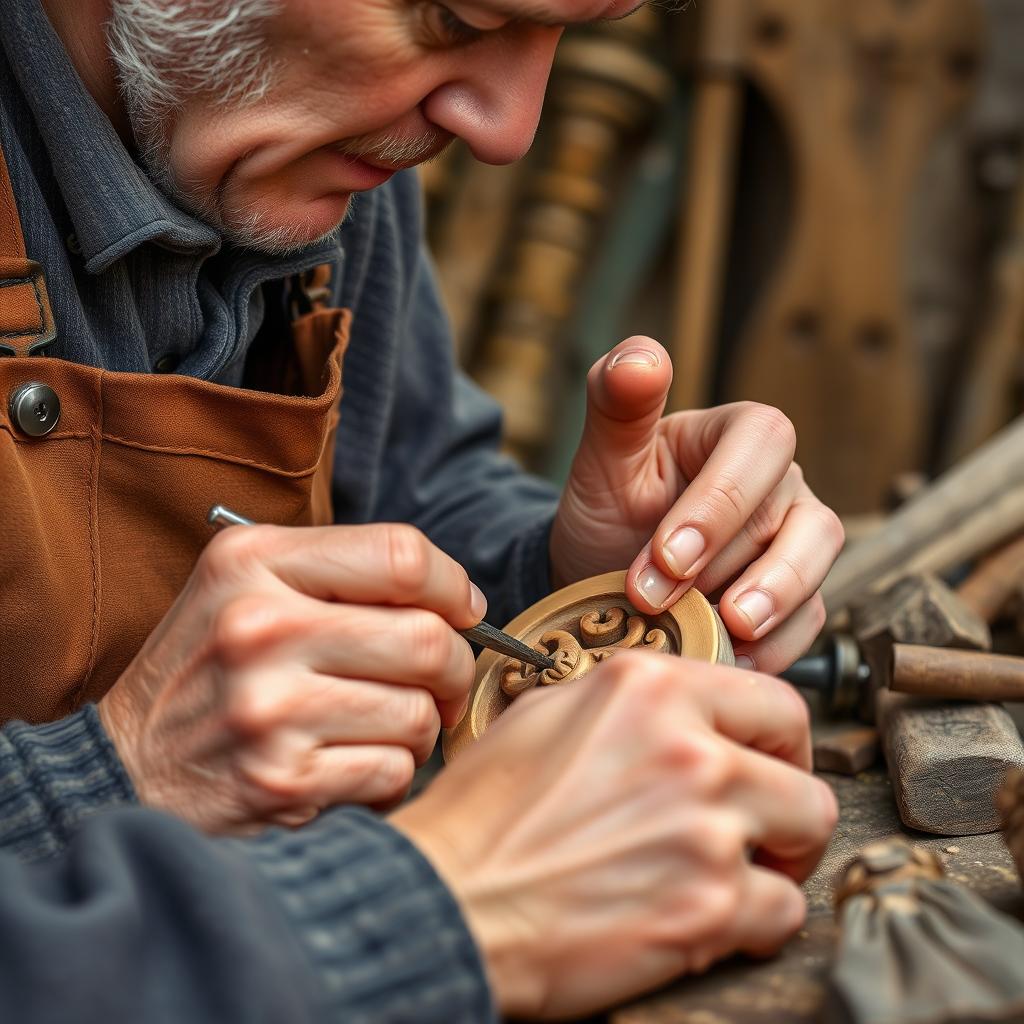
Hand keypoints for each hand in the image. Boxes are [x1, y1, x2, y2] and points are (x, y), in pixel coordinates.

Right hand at [98, 523, 484, 832]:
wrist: (123, 768)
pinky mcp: (279, 778)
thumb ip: (341, 576)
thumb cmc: (209, 673)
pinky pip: (393, 772)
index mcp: (254, 561)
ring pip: (418, 713)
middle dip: (450, 669)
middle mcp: (259, 626)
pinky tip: (352, 770)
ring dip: (418, 730)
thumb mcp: (247, 589)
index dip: (452, 586)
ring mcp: (268, 706)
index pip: (401, 554)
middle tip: (434, 685)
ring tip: (379, 729)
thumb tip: (458, 600)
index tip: (460, 612)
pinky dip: (390, 777)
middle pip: (426, 638)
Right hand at [391, 654, 836, 1019]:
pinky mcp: (707, 906)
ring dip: (776, 863)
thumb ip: (629, 703)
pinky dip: (756, 922)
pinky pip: (781, 913)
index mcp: (649, 689)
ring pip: (806, 841)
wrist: (451, 896)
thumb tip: (673, 713)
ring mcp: (704, 828)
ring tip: (736, 874)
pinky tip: (713, 918)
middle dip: (789, 807)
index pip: (773, 701)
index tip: (773, 764)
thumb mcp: (547, 713)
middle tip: (765, 829)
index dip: (781, 742)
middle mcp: (687, 748)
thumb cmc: (483, 812)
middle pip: (804, 778)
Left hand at [550, 338, 844, 673]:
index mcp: (735, 434)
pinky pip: (809, 620)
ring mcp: (793, 542)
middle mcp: (777, 485)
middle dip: (729, 564)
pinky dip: (772, 644)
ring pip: (818, 563)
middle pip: (797, 514)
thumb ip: (618, 404)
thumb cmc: (608, 510)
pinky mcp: (796, 597)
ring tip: (720, 631)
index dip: (720, 501)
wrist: (602, 579)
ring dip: (770, 602)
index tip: (666, 555)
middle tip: (663, 600)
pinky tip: (727, 656)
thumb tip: (641, 357)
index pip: (762, 443)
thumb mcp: (601, 460)